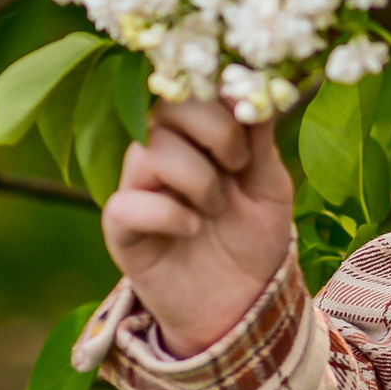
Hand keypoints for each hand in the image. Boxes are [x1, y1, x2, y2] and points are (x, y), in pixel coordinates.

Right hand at [101, 98, 295, 358]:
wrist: (242, 302)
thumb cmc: (252, 237)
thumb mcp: (268, 186)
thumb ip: (259, 140)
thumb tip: (256, 88)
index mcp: (197, 135)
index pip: (193, 88)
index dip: (221, 96)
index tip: (252, 121)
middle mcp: (161, 153)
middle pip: (165, 107)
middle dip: (213, 129)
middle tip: (238, 164)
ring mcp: (137, 188)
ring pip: (148, 150)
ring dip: (197, 178)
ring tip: (217, 208)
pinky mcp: (121, 228)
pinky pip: (127, 203)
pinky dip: (167, 212)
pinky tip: (192, 228)